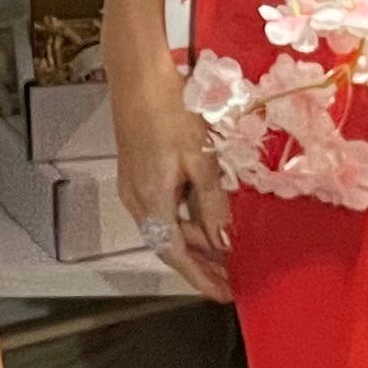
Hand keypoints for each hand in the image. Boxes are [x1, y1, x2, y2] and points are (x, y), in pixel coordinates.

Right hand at [108, 39, 235, 302]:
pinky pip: (163, 204)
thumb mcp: (201, 158)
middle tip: (233, 273)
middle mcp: (137, 199)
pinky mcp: (137, 168)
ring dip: (195, 236)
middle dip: (202, 260)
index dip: (200, 278)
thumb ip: (213, 204)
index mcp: (151, 202)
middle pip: (171, 242)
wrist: (137, 72)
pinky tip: (206, 209)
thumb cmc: (170, 109)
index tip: (222, 294)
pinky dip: (186, 215)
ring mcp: (134, 184)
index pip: (176, 255)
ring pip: (167, 222)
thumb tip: (223, 242)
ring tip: (227, 244)